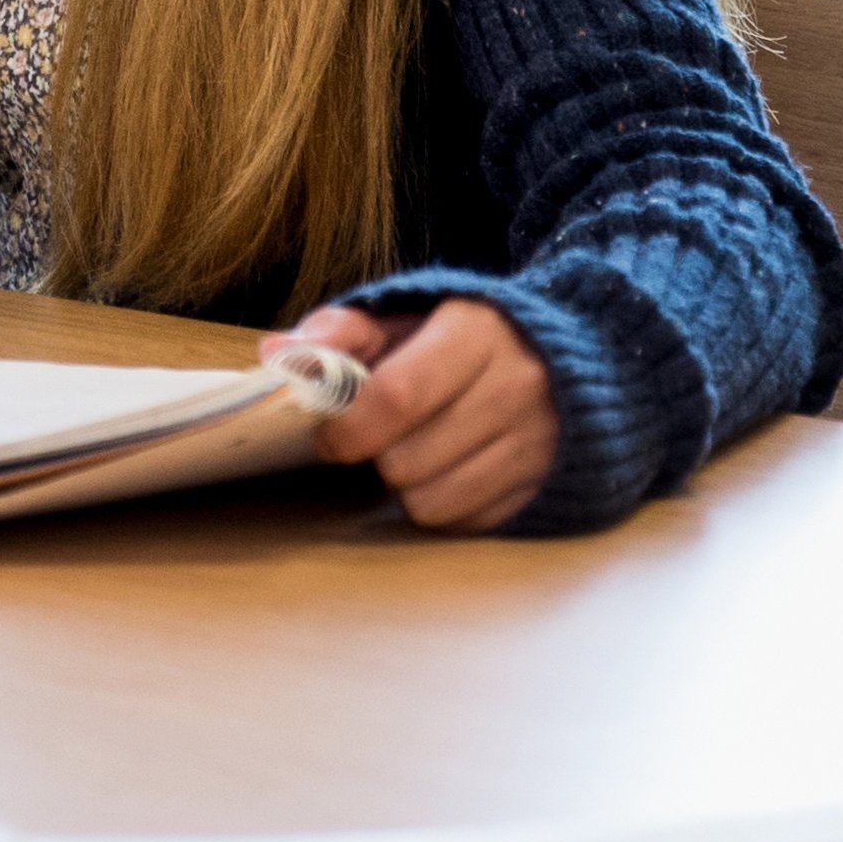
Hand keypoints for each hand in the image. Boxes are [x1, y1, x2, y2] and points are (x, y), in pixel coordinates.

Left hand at [277, 297, 558, 532]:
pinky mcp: (544, 485)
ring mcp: (538, 443)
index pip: (398, 395)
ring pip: (434, 502)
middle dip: (376, 456)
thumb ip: (340, 332)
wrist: (563, 354)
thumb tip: (278, 355)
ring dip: (407, 487)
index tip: (328, 435)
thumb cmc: (459, 337)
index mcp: (476, 333)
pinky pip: (467, 524)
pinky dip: (444, 506)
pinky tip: (447, 471)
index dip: (350, 426)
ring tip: (414, 454)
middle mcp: (517, 388)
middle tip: (378, 439)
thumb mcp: (402, 317)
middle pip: (409, 460)